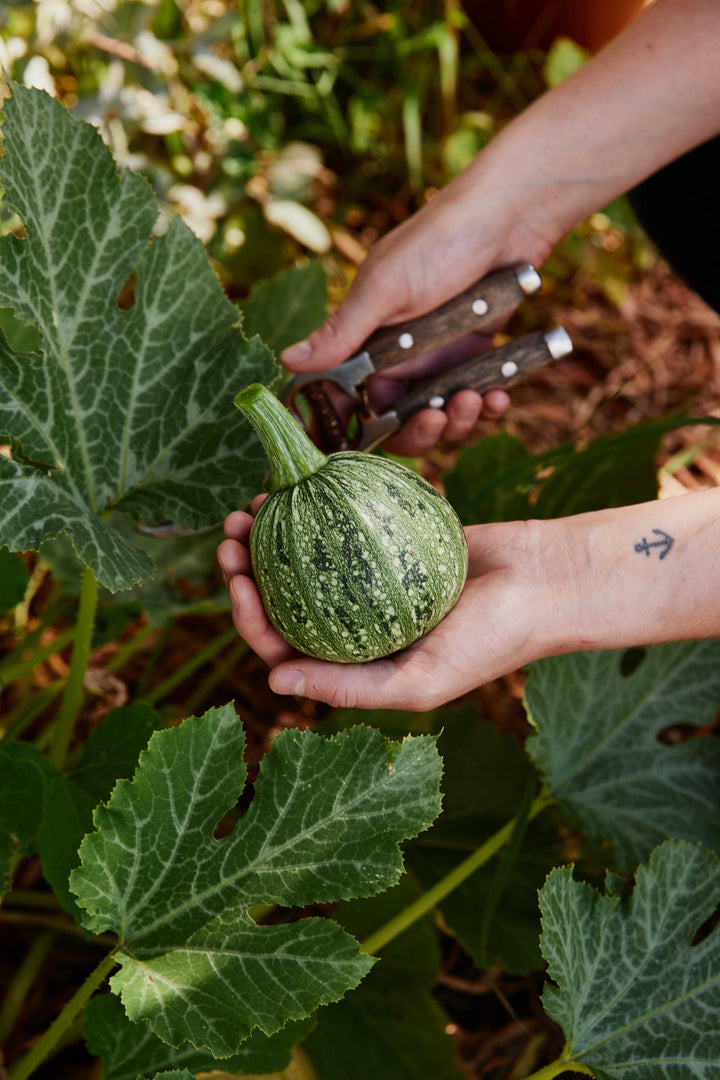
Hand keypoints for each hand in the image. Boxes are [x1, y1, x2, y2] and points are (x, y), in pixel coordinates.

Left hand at [217, 506, 547, 710]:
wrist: (546, 582)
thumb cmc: (492, 641)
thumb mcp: (422, 682)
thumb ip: (350, 688)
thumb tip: (272, 683)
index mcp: (357, 663)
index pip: (284, 646)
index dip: (248, 616)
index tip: (238, 575)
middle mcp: (357, 624)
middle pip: (284, 596)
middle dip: (246, 568)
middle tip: (230, 531)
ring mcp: (372, 580)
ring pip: (305, 558)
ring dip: (272, 534)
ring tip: (254, 501)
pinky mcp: (390, 541)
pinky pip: (344, 523)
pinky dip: (317, 506)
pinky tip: (299, 484)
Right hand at [280, 165, 553, 456]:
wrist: (508, 219)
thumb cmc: (436, 243)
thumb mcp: (384, 288)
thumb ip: (341, 332)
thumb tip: (286, 361)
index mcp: (365, 344)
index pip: (346, 402)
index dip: (350, 430)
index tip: (360, 448)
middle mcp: (398, 359)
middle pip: (397, 425)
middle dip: (417, 433)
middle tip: (434, 419)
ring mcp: (437, 362)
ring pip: (439, 420)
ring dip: (456, 423)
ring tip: (473, 399)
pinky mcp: (474, 360)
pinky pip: (476, 401)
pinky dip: (487, 407)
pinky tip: (498, 395)